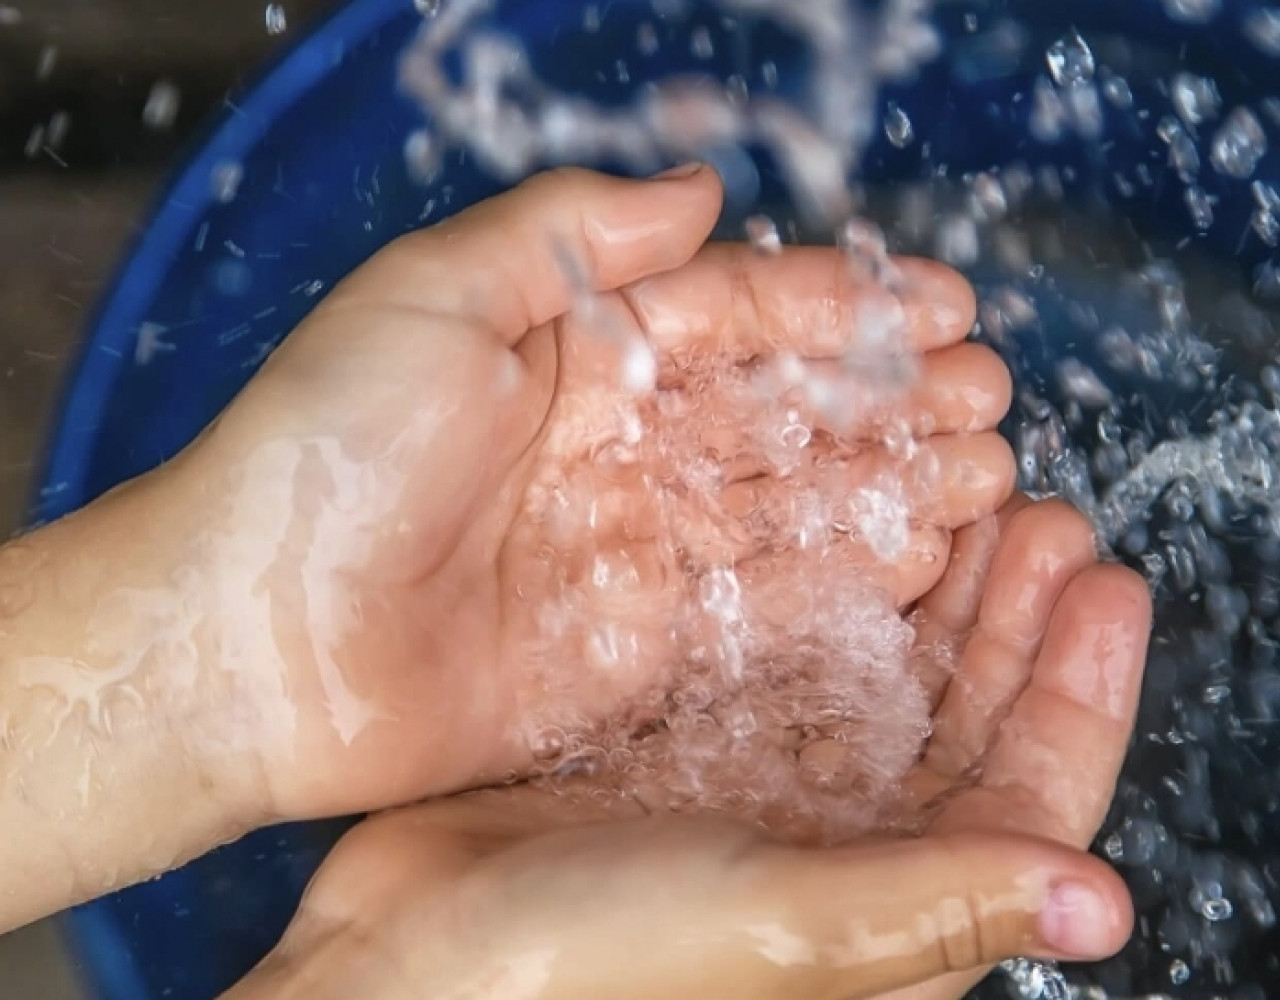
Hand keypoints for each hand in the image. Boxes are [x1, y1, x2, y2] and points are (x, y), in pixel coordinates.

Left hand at [160, 165, 1011, 823]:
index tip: (945, 304)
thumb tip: (698, 187)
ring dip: (893, 487)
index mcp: (576, 349)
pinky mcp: (641, 648)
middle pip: (785, 414)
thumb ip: (573, 232)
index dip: (841, 311)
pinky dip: (846, 581)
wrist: (248, 641)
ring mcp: (636, 549)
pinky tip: (922, 555)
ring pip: (792, 506)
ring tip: (990, 474)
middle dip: (892, 402)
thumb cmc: (321, 452)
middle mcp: (618, 445)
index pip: (736, 316)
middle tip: (988, 396)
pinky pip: (764, 605)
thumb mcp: (433, 296)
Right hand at [224, 496, 1152, 999]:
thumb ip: (943, 898)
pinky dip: (833, 596)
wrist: (409, 966)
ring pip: (892, 681)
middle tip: (1041, 508)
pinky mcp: (702, 756)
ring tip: (970, 498)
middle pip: (974, 721)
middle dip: (1017, 619)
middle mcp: (856, 857)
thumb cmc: (603, 971)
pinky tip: (852, 529)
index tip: (1112, 579)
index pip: (1040, 794)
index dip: (1086, 689)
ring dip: (936, 595)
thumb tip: (1109, 903)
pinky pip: (798, 661)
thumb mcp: (787, 922)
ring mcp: (778, 804)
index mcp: (904, 914)